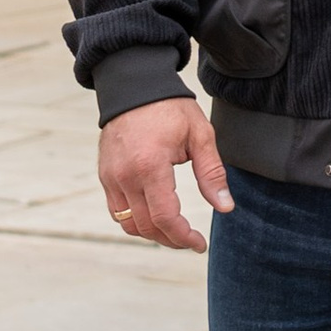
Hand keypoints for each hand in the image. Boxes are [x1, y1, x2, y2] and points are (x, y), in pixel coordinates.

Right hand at [99, 97, 231, 252]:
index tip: (199, 244)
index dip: (183, 237)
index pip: (164, 218)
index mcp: (150, 166)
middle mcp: (125, 176)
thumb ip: (212, 173)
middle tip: (191, 240)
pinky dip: (135, 221)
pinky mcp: (105, 175)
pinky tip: (154, 217)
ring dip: (152, 234)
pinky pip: (117, 210)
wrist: (134, 86)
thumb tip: (225, 207)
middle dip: (170, 240)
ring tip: (174, 232)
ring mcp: (111, 177)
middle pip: (146, 226)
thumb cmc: (170, 108)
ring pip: (128, 223)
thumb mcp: (200, 135)